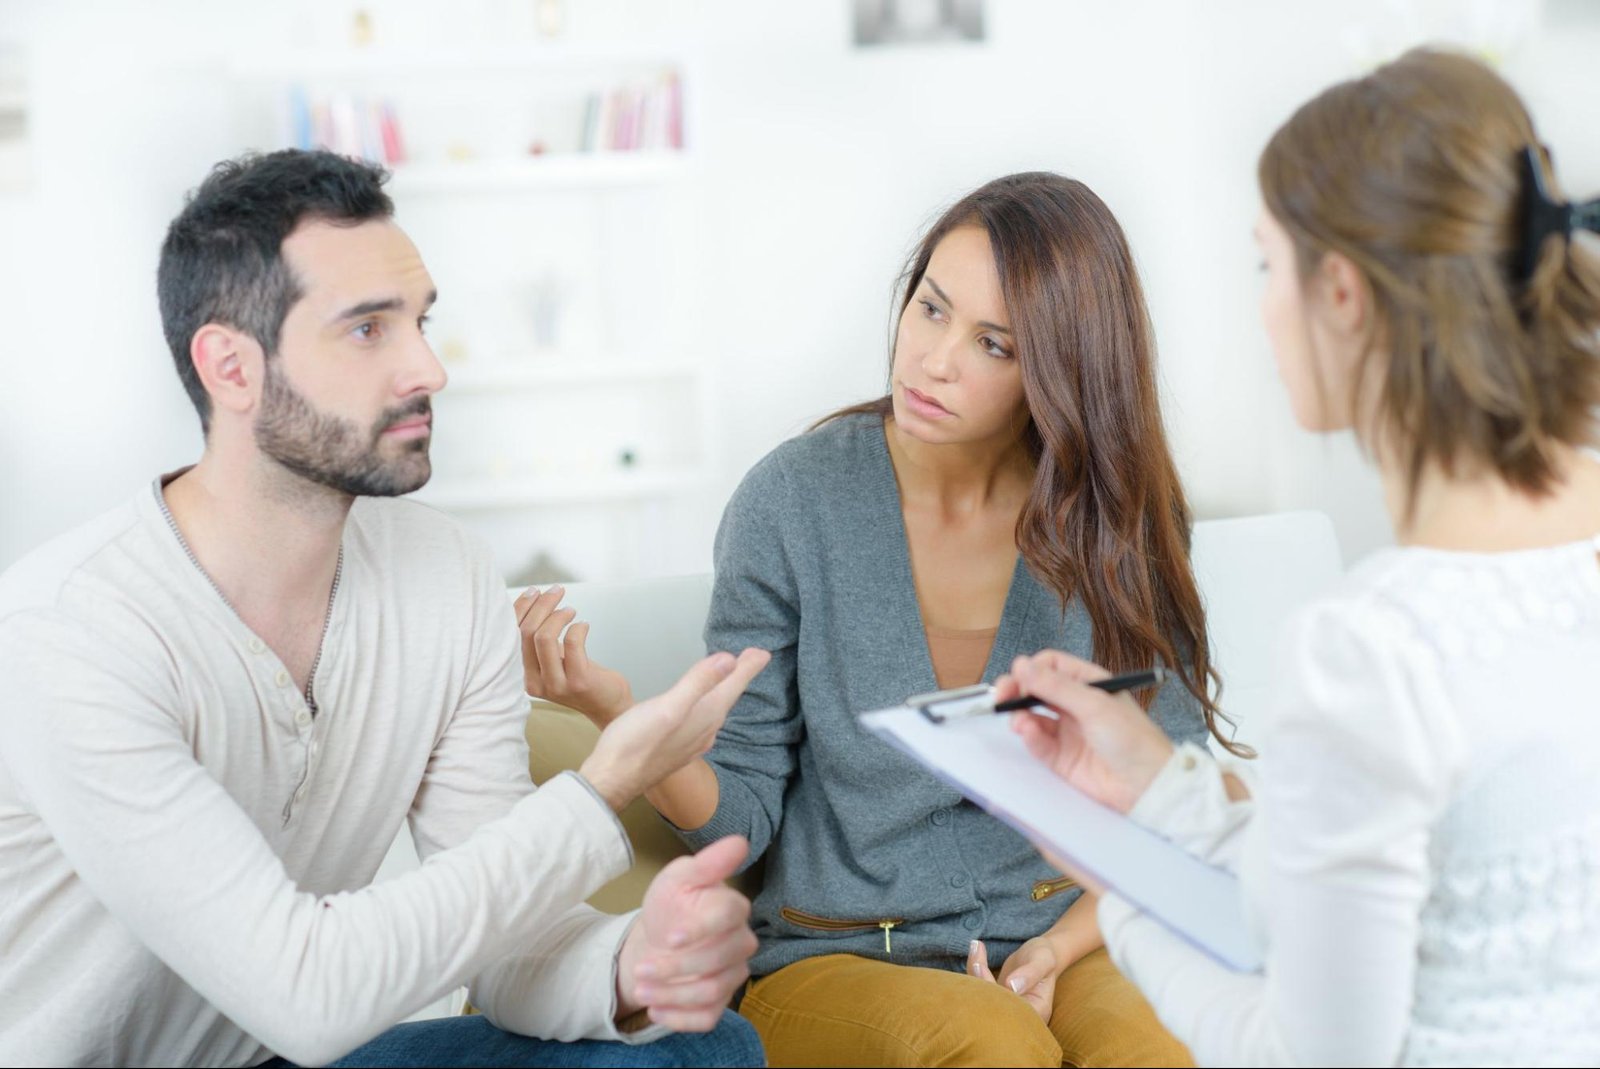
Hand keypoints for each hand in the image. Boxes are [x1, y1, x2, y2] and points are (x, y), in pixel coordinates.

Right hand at [516, 585, 632, 724]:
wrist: (607, 706)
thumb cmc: (580, 676)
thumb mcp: (553, 659)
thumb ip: (538, 641)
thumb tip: (530, 603)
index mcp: (523, 675)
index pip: (511, 636)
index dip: (520, 609)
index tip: (534, 591)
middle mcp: (534, 682)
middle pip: (527, 633)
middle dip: (542, 605)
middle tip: (556, 591)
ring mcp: (556, 684)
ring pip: (545, 637)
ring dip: (558, 615)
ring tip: (570, 610)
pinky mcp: (578, 682)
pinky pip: (572, 643)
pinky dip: (578, 627)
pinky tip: (584, 626)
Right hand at [579, 648, 769, 810]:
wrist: (612, 781)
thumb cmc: (635, 744)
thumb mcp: (668, 707)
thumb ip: (699, 683)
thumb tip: (730, 660)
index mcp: (705, 716)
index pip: (734, 685)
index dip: (749, 666)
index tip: (763, 652)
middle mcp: (705, 730)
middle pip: (728, 696)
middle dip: (740, 675)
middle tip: (751, 658)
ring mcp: (692, 742)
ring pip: (716, 710)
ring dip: (725, 690)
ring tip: (729, 676)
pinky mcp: (678, 748)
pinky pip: (703, 721)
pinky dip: (708, 705)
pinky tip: (701, 707)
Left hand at [616, 836, 757, 1030]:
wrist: (658, 940)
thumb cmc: (672, 905)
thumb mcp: (678, 879)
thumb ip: (706, 864)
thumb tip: (739, 841)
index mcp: (732, 908)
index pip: (729, 916)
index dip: (700, 929)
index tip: (669, 937)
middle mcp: (740, 943)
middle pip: (720, 959)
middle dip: (676, 967)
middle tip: (641, 968)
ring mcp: (732, 975)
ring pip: (712, 991)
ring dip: (672, 994)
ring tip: (641, 989)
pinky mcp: (719, 1003)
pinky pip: (707, 1018)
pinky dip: (678, 1018)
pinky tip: (655, 1009)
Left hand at [966, 937, 1062, 1023]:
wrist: (1040, 955)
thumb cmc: (1044, 957)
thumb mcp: (1043, 960)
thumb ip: (1031, 973)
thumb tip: (1012, 986)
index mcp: (1037, 1012)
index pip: (1009, 1011)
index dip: (992, 993)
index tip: (980, 968)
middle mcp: (1020, 1016)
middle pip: (992, 1009)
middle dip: (979, 984)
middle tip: (976, 961)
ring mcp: (1006, 1009)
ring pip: (982, 1000)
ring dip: (974, 975)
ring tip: (977, 949)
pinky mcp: (994, 1000)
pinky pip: (979, 990)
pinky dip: (974, 970)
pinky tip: (977, 948)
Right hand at [999, 650, 1174, 813]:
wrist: (1147, 786)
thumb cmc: (1134, 740)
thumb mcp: (1094, 705)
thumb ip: (1055, 686)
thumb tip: (1023, 665)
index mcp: (1089, 684)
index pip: (1052, 666)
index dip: (1032, 669)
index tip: (1019, 676)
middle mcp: (1076, 705)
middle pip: (1036, 690)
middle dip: (1017, 690)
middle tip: (1002, 694)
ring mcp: (1068, 732)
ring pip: (1032, 716)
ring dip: (1020, 714)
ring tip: (1018, 719)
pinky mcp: (1061, 758)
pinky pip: (1037, 742)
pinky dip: (1028, 736)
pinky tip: (1027, 732)